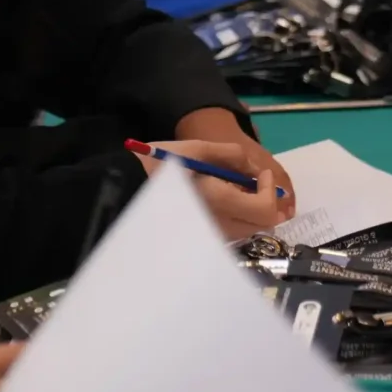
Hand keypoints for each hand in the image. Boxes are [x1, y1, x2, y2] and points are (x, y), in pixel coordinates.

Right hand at [133, 137, 292, 238]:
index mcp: (217, 203)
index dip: (270, 190)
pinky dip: (234, 218)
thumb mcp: (194, 149)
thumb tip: (253, 167)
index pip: (263, 210)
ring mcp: (207, 238)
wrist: (121, 191)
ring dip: (249, 211)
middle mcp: (217, 227)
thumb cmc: (157, 166)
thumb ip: (230, 155)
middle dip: (264, 202)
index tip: (260, 174)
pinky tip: (220, 202)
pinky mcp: (199, 242)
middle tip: (253, 182)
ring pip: (246, 231)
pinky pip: (228, 233)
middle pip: (260, 225)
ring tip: (234, 190)